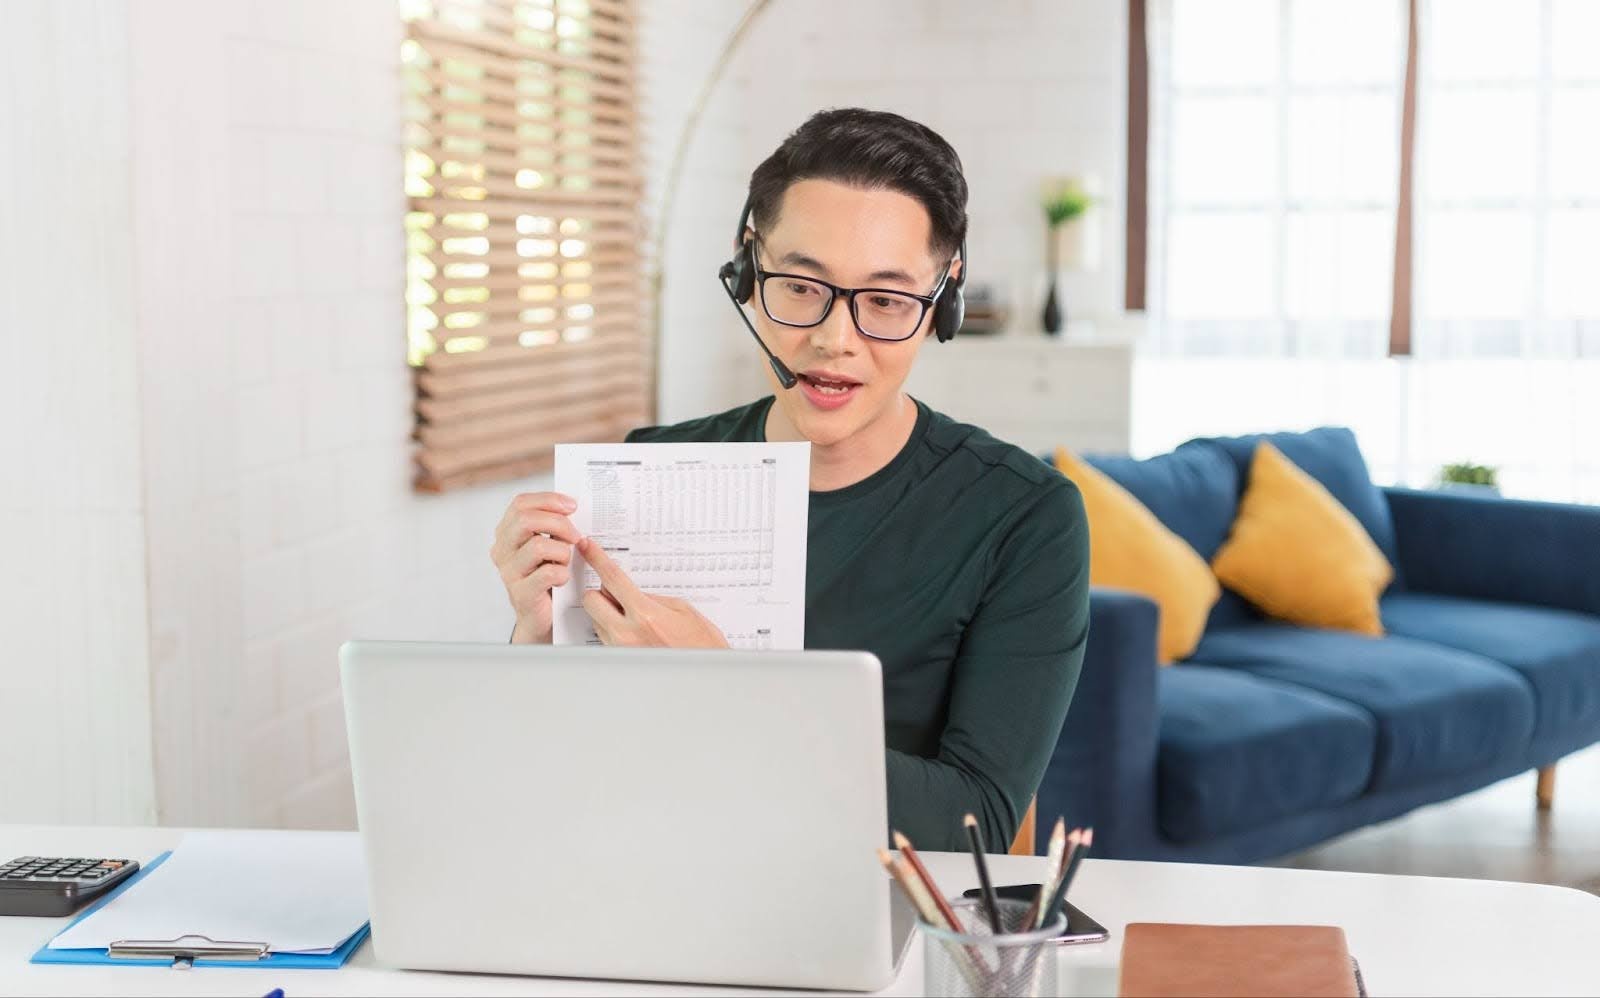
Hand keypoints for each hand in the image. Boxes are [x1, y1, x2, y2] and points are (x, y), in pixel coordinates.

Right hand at [490, 491, 581, 642]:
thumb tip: (571, 506)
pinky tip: (562, 579)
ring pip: (538, 546)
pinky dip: (562, 573)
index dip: (548, 500)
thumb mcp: (546, 545)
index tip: (572, 506)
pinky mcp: (521, 593)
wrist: (540, 617)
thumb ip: (551, 525)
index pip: (520, 504)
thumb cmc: (545, 577)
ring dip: (562, 551)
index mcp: (506, 534)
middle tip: (576, 536)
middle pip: (526, 520)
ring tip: (565, 562)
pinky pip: (548, 573)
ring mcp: (509, 572)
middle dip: (559, 523)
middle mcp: (502, 550)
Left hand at [578, 537, 729, 648]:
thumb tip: (632, 592)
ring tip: (633, 619)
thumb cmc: (700, 644)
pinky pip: (605, 638)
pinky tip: (634, 633)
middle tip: (616, 593)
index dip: (597, 559)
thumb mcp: (683, 610)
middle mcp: (627, 633)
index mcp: (645, 615)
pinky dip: (613, 630)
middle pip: (591, 600)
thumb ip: (652, 598)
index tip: (587, 547)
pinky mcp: (620, 661)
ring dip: (607, 613)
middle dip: (600, 593)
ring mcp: (621, 649)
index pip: (612, 579)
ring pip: (596, 620)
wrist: (703, 676)